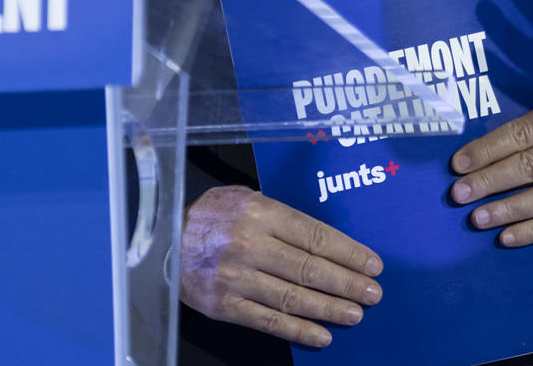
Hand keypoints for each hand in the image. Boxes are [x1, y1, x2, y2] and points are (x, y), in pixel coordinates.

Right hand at [180, 185, 383, 348]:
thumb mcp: (244, 198)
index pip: (316, 236)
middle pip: (310, 268)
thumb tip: (323, 239)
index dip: (349, 253)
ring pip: (294, 297)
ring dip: (330, 308)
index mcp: (260, 212)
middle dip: (347, 283)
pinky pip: (270, 321)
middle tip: (372, 293)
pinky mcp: (225, 305)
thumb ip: (280, 216)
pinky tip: (323, 334)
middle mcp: (250, 244)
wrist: (160, 240)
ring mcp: (237, 278)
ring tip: (354, 313)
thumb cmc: (209, 216)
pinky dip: (300, 330)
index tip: (371, 265)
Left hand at [448, 94, 532, 245]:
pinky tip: (507, 236)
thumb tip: (476, 155)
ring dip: (507, 210)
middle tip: (460, 194)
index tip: (459, 165)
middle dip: (490, 181)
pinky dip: (532, 232)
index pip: (522, 133)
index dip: (488, 150)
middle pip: (531, 166)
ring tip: (478, 218)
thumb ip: (527, 128)